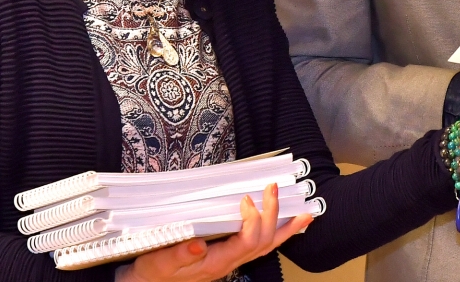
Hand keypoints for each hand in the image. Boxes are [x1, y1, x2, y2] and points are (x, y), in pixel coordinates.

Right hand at [118, 183, 311, 281]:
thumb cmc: (153, 271)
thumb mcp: (159, 263)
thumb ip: (179, 254)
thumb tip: (197, 243)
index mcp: (216, 262)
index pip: (247, 242)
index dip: (253, 220)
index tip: (247, 199)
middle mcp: (229, 262)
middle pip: (263, 242)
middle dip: (274, 215)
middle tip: (275, 188)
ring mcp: (232, 260)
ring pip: (267, 246)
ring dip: (286, 229)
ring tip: (306, 214)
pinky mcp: (229, 255)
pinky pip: (260, 245)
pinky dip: (276, 234)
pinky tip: (286, 225)